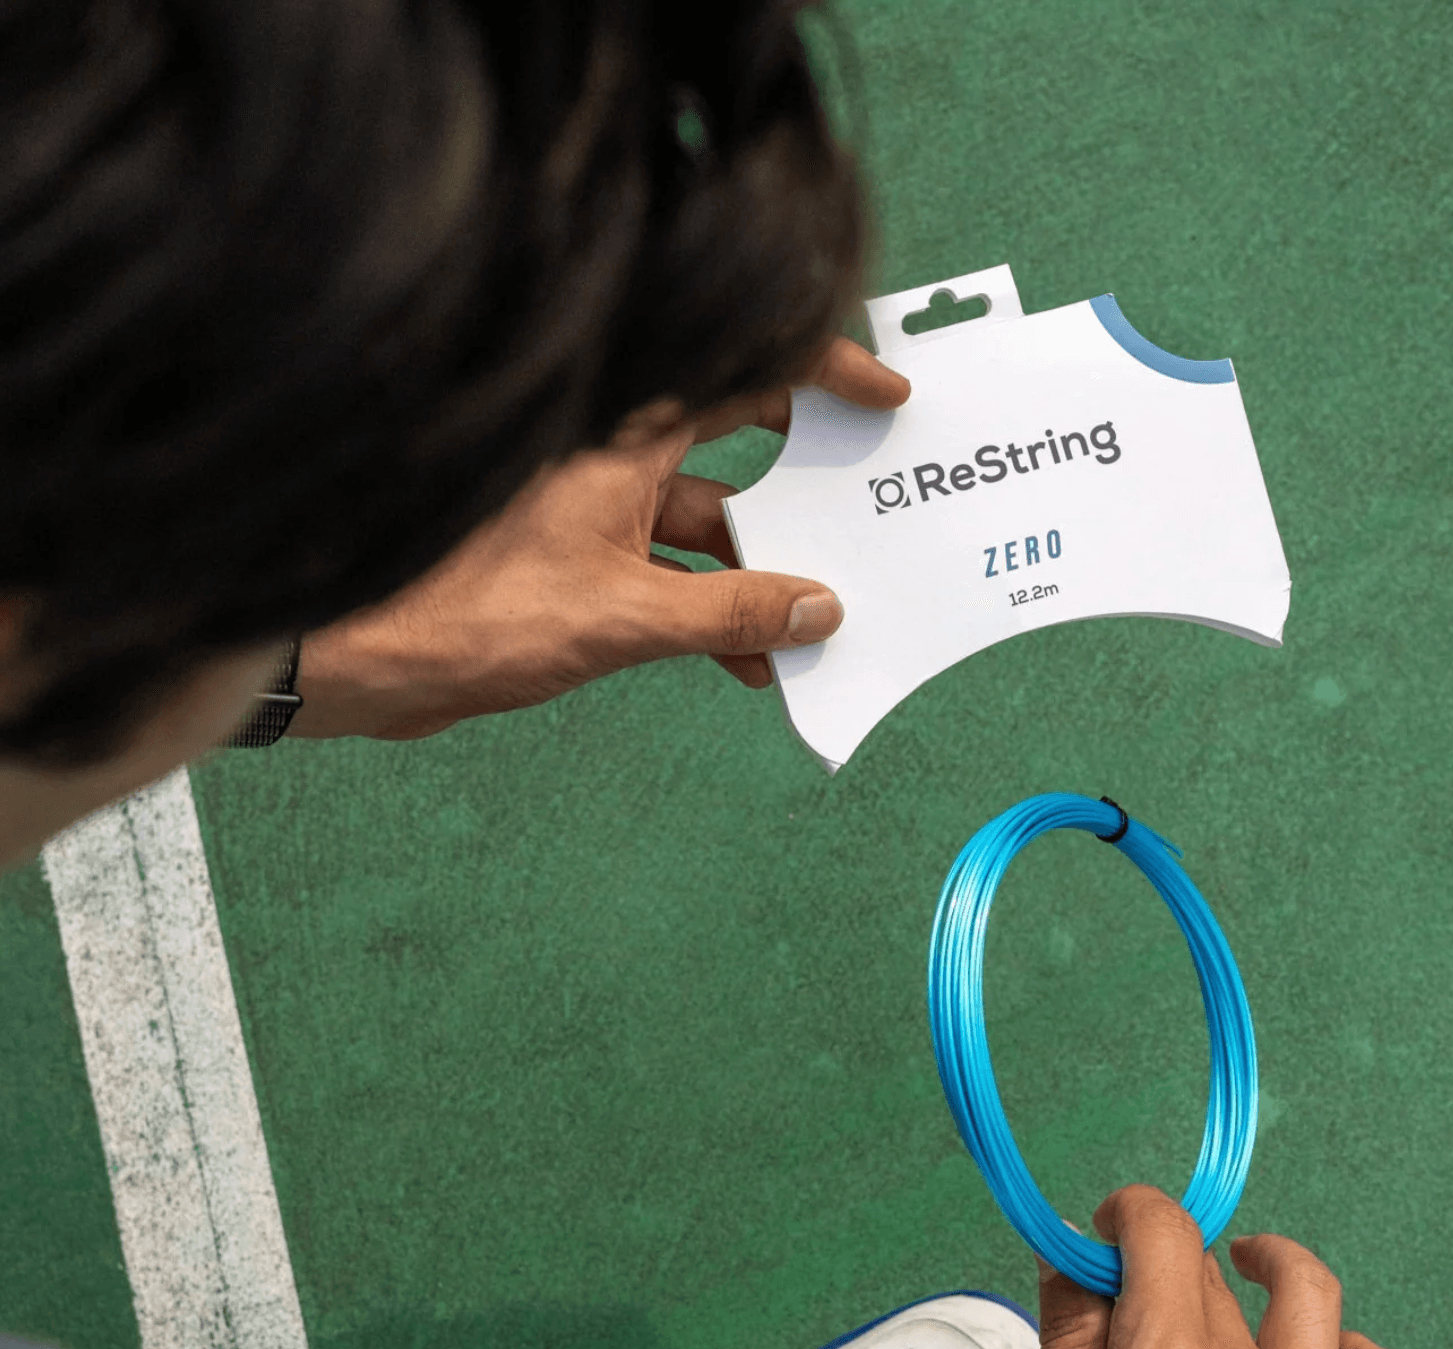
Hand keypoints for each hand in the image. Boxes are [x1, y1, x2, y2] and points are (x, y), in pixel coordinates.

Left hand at [291, 338, 908, 739]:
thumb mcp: (622, 616)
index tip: (884, 401)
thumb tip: (816, 608)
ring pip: (710, 532)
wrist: (363, 661)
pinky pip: (675, 581)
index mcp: (620, 434)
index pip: (743, 377)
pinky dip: (715, 615)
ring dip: (762, 580)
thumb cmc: (467, 612)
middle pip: (739, 456)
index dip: (823, 377)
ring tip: (817, 626)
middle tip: (871, 520)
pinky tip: (753, 662)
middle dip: (806, 497)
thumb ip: (727, 612)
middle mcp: (613, 461)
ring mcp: (600, 517)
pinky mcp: (585, 570)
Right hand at [1020, 1186, 1407, 1348]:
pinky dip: (1350, 1347)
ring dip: (1270, 1263)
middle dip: (1167, 1258)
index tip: (1110, 1229)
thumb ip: (1069, 1329)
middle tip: (1136, 1285)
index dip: (1130, 1211)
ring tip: (1244, 1266)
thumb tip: (1068, 1256)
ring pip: (1308, 1292)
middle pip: (1212, 1267)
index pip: (1164, 1231)